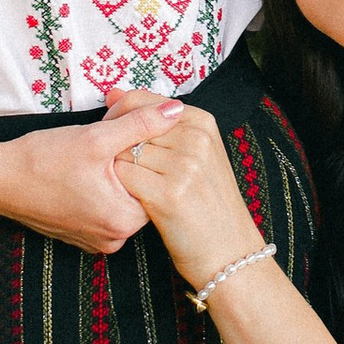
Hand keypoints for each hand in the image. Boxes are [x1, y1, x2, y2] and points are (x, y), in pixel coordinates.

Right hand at [0, 96, 174, 250]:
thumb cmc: (41, 160)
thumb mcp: (96, 137)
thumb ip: (140, 124)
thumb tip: (175, 111)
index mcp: (123, 222)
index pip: (157, 181)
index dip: (144, 150)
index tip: (120, 137)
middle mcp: (113, 239)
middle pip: (139, 190)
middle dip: (129, 163)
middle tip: (103, 143)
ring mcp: (95, 240)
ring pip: (120, 198)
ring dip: (113, 175)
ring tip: (89, 158)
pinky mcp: (80, 236)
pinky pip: (102, 208)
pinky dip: (98, 189)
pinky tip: (80, 172)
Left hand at [117, 102, 264, 290]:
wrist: (228, 250)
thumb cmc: (205, 202)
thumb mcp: (195, 153)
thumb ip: (157, 123)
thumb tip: (114, 92)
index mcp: (202, 121)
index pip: (142, 101)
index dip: (120, 120)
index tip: (117, 140)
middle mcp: (195, 138)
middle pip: (129, 127)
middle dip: (116, 146)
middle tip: (128, 171)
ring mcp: (184, 165)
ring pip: (123, 152)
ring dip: (120, 171)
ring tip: (140, 189)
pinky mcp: (169, 194)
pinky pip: (123, 178)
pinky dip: (122, 191)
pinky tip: (137, 201)